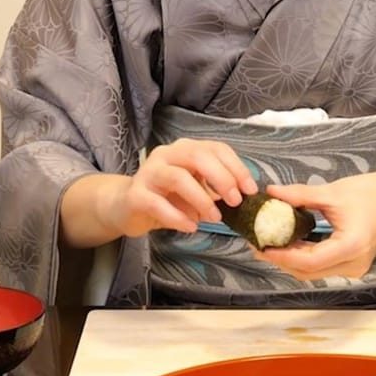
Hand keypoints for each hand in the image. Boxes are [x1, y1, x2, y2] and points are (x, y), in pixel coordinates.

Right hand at [118, 138, 258, 235]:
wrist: (125, 207)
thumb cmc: (166, 197)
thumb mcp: (196, 189)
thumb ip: (215, 189)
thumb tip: (243, 198)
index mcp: (185, 149)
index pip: (216, 148)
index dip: (237, 167)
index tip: (251, 190)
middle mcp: (166, 155)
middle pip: (198, 156)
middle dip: (222, 178)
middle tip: (235, 202)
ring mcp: (149, 173)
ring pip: (178, 178)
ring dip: (202, 199)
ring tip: (214, 218)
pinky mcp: (135, 195)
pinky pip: (158, 204)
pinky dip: (177, 217)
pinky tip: (191, 227)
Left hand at [253, 169, 375, 279]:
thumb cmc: (370, 194)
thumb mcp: (332, 192)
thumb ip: (300, 195)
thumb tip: (271, 193)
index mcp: (351, 246)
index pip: (309, 261)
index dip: (282, 256)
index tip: (262, 246)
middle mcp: (353, 263)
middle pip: (308, 271)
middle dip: (280, 260)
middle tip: (257, 245)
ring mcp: (353, 268)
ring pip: (312, 273)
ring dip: (289, 261)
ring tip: (268, 244)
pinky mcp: (350, 266)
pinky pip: (320, 267)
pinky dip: (302, 258)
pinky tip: (287, 244)